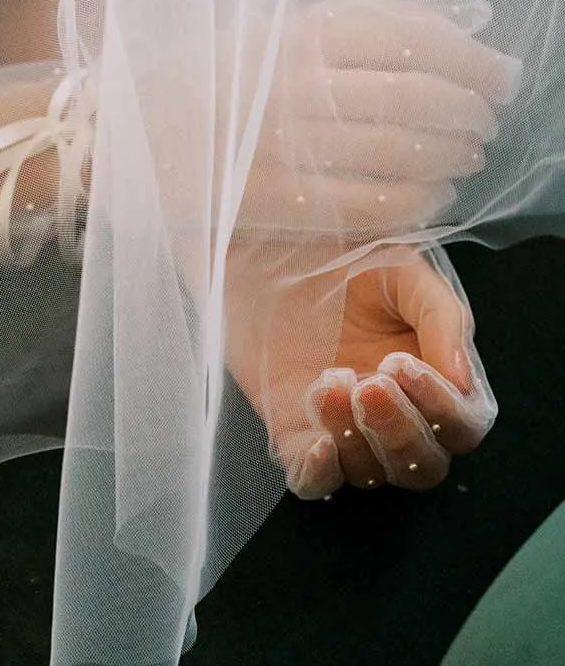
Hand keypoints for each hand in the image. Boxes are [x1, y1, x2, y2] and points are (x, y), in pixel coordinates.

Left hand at [225, 244, 495, 496]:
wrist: (257, 238)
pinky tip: (318, 444)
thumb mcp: (399, 265)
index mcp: (431, 372)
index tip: (399, 363)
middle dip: (401, 432)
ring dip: (357, 439)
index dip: (442, 408)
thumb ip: (441, 314)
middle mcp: (393, 408)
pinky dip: (320, 477)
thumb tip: (463, 378)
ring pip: (373, 473)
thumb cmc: (337, 248)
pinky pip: (313, 483)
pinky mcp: (292, 430)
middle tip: (369, 383)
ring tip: (328, 382)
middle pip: (425, 465)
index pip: (463, 424)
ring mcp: (343, 424)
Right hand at [233, 0, 519, 242]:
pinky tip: (436, 194)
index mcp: (299, 34)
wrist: (147, 135)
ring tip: (468, 153)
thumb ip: (362, 18)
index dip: (470, 58)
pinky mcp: (287, 202)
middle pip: (417, 98)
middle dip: (470, 109)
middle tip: (487, 116)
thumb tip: (455, 24)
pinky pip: (378, 205)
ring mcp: (292, 147)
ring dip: (454, 155)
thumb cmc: (225, 77)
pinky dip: (422, 201)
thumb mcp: (281, 26)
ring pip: (404, 154)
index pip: (410, 40)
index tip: (500, 72)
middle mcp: (298, 87)